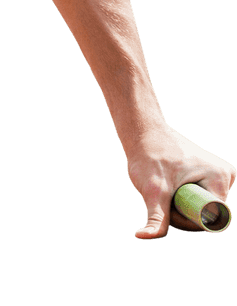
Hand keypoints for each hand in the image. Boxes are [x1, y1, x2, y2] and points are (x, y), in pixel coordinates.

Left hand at [127, 123, 235, 238]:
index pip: (212, 218)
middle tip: (163, 198)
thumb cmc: (148, 157)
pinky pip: (202, 195)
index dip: (190, 222)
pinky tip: (173, 186)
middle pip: (208, 212)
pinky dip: (186, 196)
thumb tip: (142, 236)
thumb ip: (155, 217)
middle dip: (184, 213)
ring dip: (184, 205)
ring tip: (166, 188)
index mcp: (220, 177)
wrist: (142, 132)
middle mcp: (225, 174)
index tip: (168, 209)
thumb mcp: (153, 190)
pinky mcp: (212, 172)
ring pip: (204, 205)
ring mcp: (220, 173)